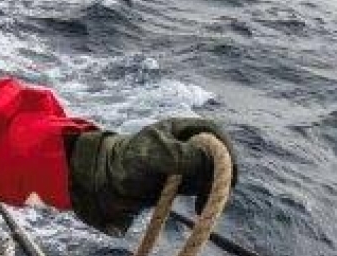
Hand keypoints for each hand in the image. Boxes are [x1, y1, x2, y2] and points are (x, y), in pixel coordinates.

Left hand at [67, 117, 236, 235]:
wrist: (109, 180)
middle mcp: (188, 143)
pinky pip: (204, 187)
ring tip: (199, 204)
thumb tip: (211, 158)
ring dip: (212, 188)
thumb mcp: (153, 155)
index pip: (214, 133)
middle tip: (216, 193)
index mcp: (182, 128)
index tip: (227, 170)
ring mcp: (188, 162)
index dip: (225, 149)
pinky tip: (197, 208)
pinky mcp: (184, 181)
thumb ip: (180, 154)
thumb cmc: (128, 160)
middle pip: (219, 156)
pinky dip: (205, 197)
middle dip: (220, 174)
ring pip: (213, 174)